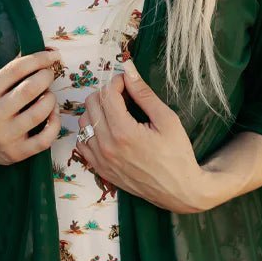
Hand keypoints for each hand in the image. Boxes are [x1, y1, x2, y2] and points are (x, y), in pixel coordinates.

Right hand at [0, 48, 61, 169]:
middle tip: (48, 75)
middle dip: (46, 77)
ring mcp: (5, 137)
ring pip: (39, 112)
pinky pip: (46, 139)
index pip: (15, 70)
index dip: (38, 59)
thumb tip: (39, 57)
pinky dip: (55, 123)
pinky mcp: (17, 153)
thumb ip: (8, 75)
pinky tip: (52, 115)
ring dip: (51, 98)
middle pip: (30, 90)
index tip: (51, 55)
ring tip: (48, 95)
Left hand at [75, 59, 206, 213]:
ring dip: (96, 111)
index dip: (117, 82)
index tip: (127, 82)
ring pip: (84, 123)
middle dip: (105, 93)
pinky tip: (107, 130)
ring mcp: (101, 160)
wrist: (179, 190)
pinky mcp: (100, 169)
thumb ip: (144, 94)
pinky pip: (82, 144)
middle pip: (91, 105)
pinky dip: (90, 132)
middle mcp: (107, 146)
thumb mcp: (167, 120)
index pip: (107, 94)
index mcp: (124, 132)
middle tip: (123, 95)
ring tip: (116, 111)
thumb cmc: (178, 154)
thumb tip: (129, 70)